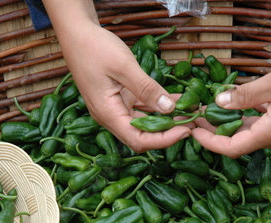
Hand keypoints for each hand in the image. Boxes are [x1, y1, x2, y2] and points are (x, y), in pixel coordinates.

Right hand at [56, 21, 190, 151]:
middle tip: (194, 123)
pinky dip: (158, 107)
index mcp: (108, 114)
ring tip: (190, 113)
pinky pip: (141, 109)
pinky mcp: (119, 99)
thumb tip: (169, 109)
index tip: (186, 130)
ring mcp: (115, 108)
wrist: (77, 34)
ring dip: (165, 120)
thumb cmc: (94, 48)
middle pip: (142, 136)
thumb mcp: (124, 66)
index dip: (164, 140)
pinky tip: (177, 102)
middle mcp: (110, 116)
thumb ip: (146, 89)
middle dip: (168, 132)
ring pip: (144, 123)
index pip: (139, 140)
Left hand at [192, 55, 270, 157]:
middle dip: (216, 129)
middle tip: (197, 115)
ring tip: (211, 108)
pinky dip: (247, 119)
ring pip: (251, 134)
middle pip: (239, 141)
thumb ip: (244, 95)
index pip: (232, 148)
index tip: (192, 131)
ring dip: (231, 123)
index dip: (209, 142)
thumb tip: (218, 102)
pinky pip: (263, 128)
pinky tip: (237, 105)